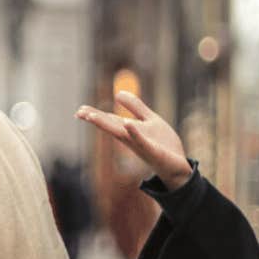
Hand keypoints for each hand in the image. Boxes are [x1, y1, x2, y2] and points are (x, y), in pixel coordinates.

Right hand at [76, 91, 192, 190]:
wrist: (179, 165)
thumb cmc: (164, 145)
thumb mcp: (150, 120)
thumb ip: (135, 107)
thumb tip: (118, 93)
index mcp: (129, 131)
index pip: (110, 120)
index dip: (95, 115)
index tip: (79, 110)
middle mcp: (131, 139)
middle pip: (111, 126)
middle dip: (96, 120)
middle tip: (79, 113)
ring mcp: (140, 145)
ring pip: (121, 133)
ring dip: (107, 125)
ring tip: (92, 116)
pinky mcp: (153, 151)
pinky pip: (142, 141)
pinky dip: (134, 133)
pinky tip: (127, 123)